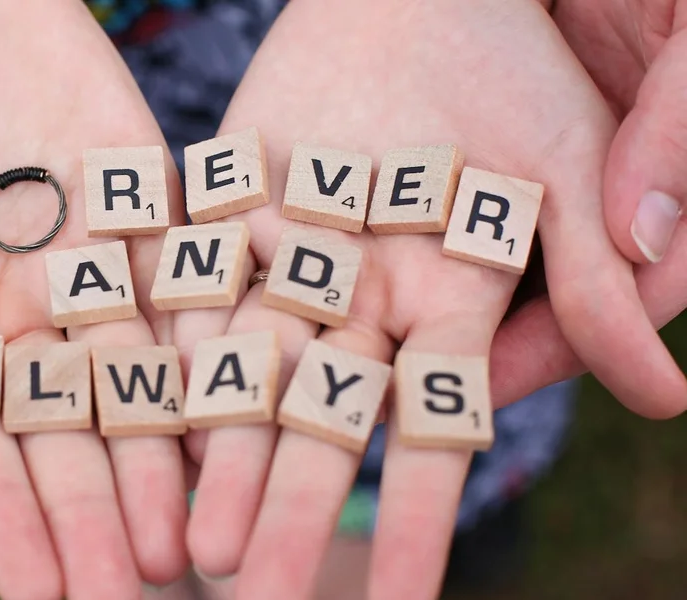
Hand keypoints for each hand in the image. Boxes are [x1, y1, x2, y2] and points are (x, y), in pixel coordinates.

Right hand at [0, 0, 189, 596]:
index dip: (10, 526)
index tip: (46, 599)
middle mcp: (15, 317)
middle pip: (67, 436)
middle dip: (99, 519)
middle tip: (135, 599)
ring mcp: (84, 268)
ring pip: (135, 382)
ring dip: (167, 460)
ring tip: (198, 543)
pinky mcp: (140, 215)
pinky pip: (185, 295)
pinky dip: (215, 354)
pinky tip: (250, 419)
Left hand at [173, 0, 652, 595]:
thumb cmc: (527, 65)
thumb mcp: (575, 167)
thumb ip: (603, 278)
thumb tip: (668, 398)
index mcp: (450, 305)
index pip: (431, 434)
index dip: (414, 521)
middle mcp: (366, 300)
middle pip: (322, 424)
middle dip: (287, 512)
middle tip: (245, 598)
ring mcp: (296, 256)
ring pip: (248, 371)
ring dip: (213, 454)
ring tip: (176, 545)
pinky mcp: (238, 206)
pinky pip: (196, 283)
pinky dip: (166, 344)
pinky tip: (130, 415)